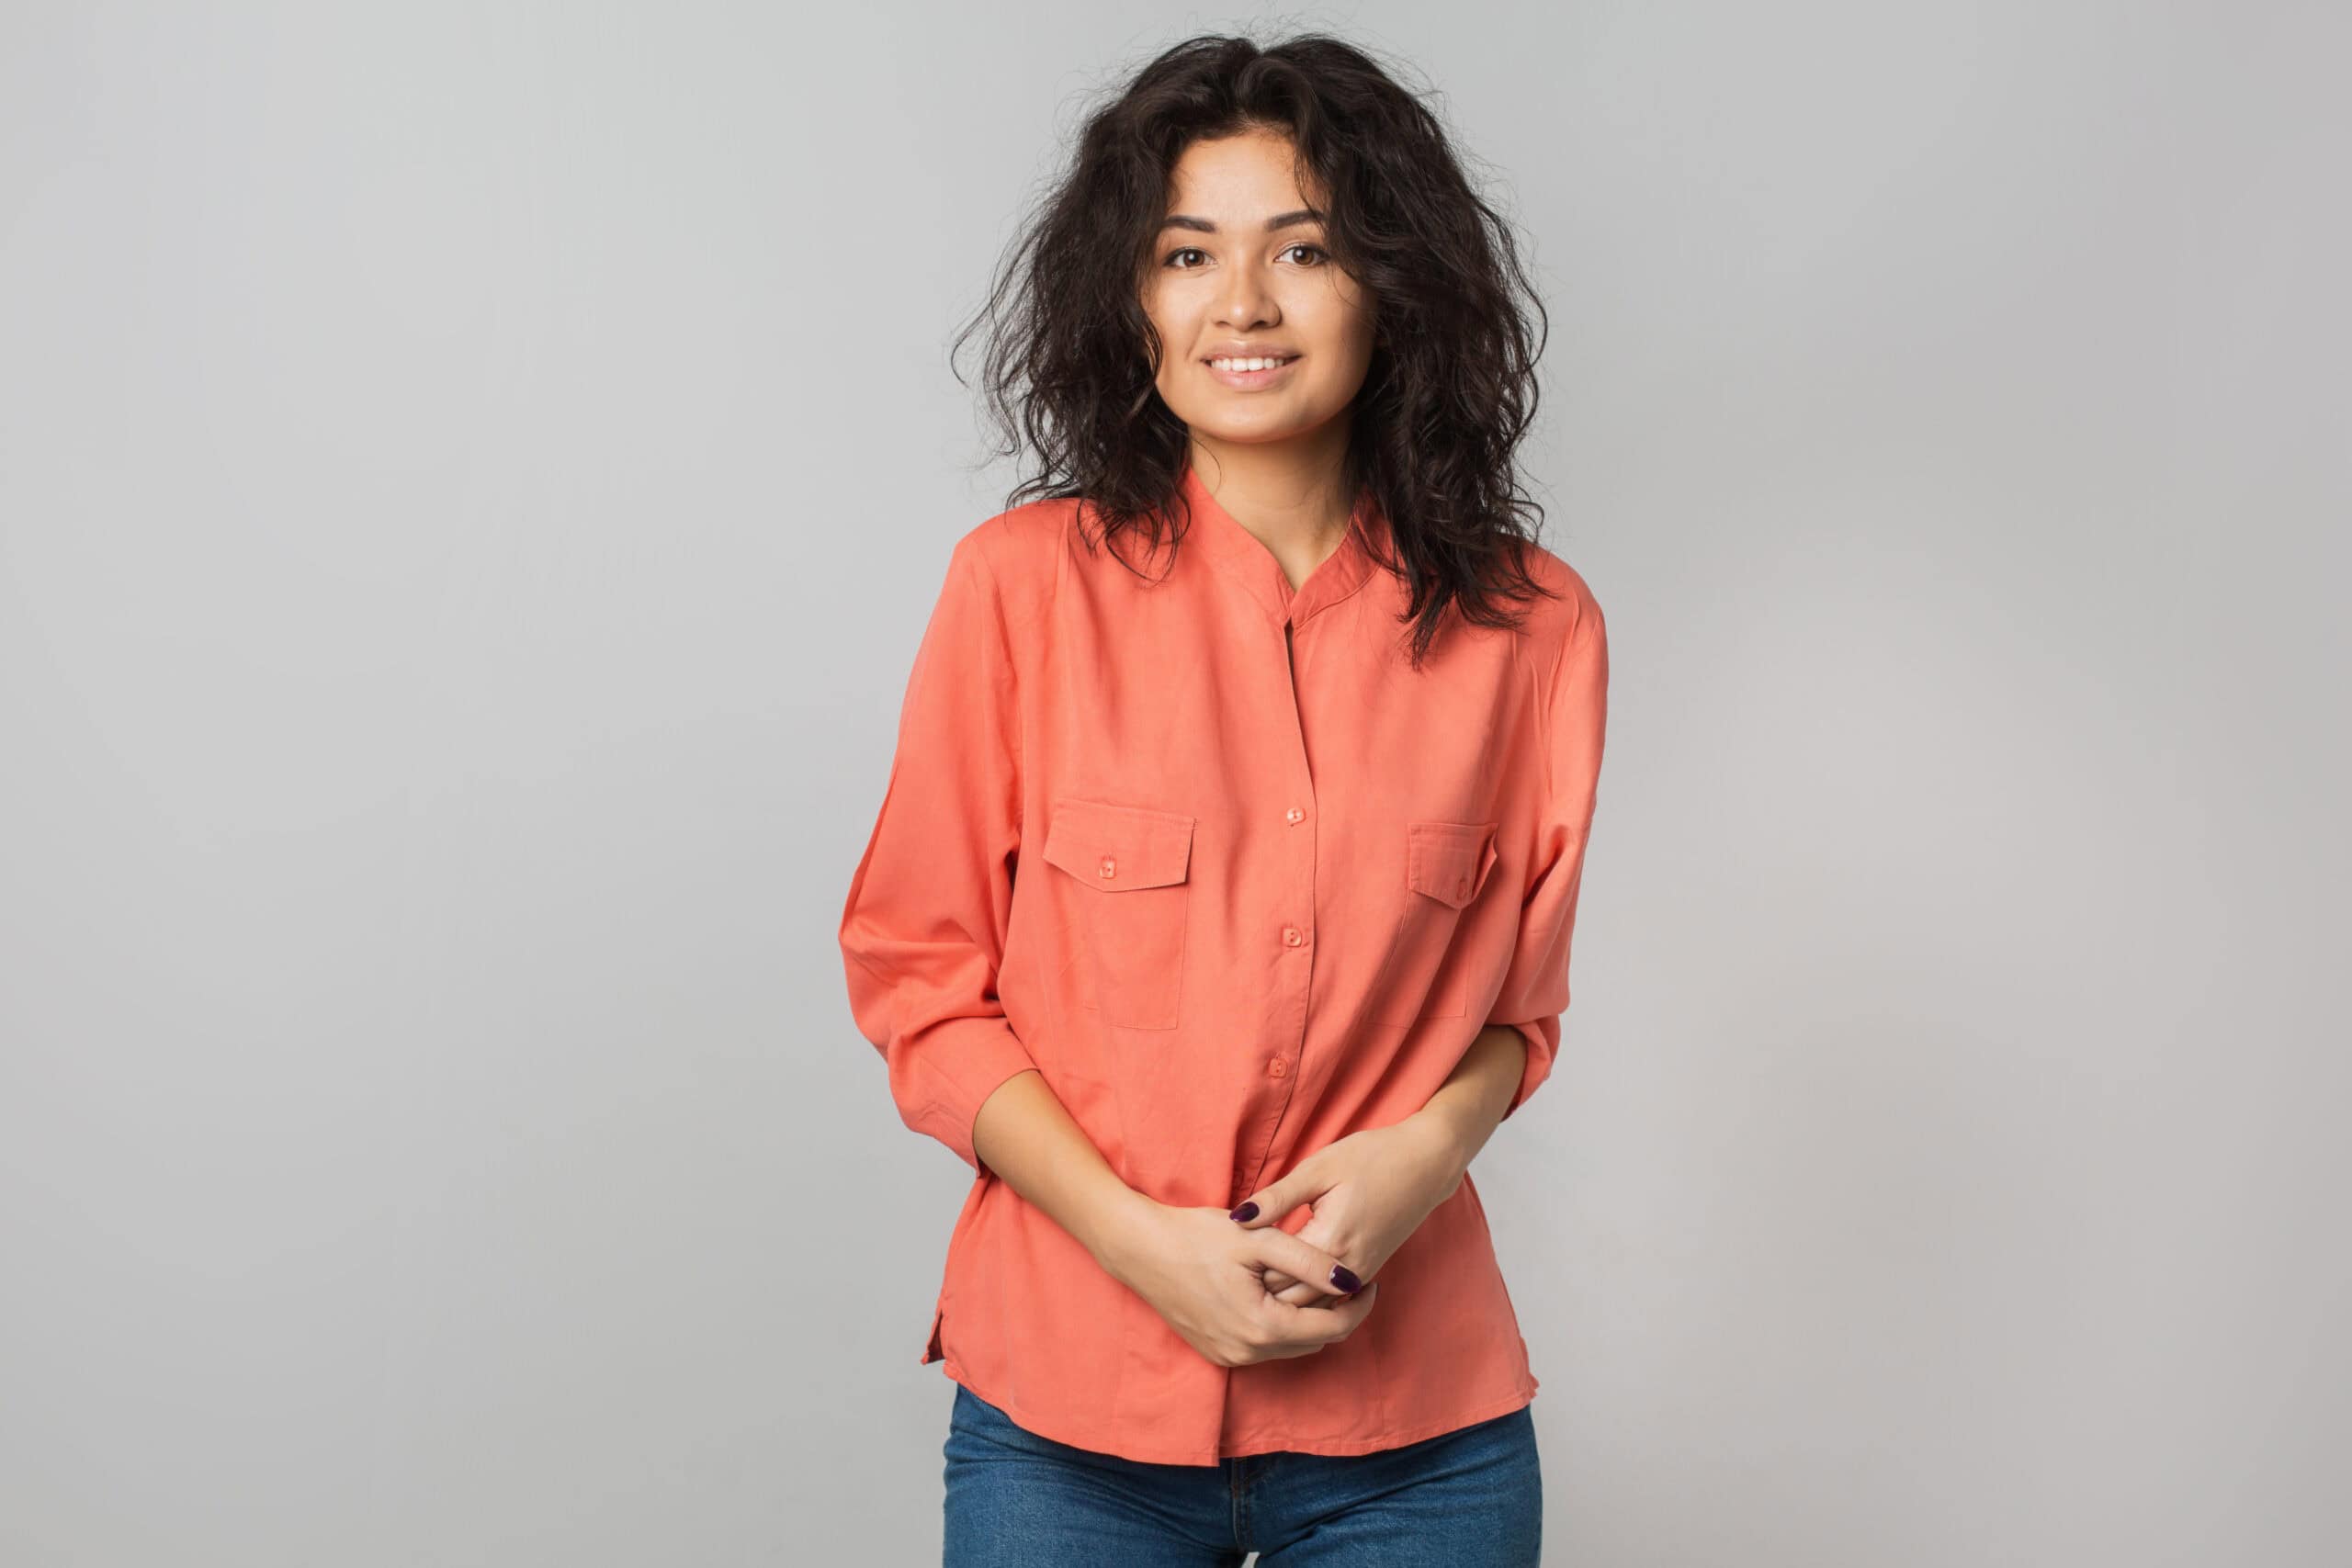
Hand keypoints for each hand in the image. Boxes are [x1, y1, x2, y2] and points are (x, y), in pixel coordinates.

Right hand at [1106, 1199, 1381, 1368]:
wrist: (1139, 1249)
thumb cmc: (1197, 1236)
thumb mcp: (1259, 1239)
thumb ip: (1309, 1261)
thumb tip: (1352, 1280)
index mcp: (1262, 1327)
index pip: (1333, 1329)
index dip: (1359, 1306)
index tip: (1371, 1281)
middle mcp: (1247, 1353)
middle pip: (1314, 1341)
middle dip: (1336, 1314)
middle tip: (1345, 1279)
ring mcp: (1229, 1357)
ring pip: (1291, 1346)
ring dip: (1308, 1320)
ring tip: (1316, 1283)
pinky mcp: (1216, 1352)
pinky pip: (1265, 1346)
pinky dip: (1281, 1325)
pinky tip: (1279, 1294)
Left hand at [1229, 1116, 1465, 1307]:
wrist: (1426, 1163)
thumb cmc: (1371, 1158)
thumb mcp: (1318, 1169)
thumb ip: (1276, 1199)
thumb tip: (1237, 1219)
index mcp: (1329, 1242)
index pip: (1275, 1278)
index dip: (1244, 1275)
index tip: (1219, 1264)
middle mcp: (1346, 1270)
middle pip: (1290, 1302)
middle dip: (1258, 1295)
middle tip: (1226, 1281)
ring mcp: (1359, 1276)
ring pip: (1310, 1307)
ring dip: (1281, 1300)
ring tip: (1248, 1285)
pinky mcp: (1366, 1273)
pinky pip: (1328, 1300)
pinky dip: (1304, 1297)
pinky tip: (1282, 1283)